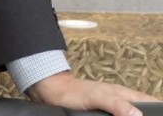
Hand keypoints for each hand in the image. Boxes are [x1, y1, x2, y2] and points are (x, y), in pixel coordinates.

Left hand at [28, 71, 159, 115]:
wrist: (53, 92)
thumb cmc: (73, 92)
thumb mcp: (95, 97)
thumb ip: (115, 104)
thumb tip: (137, 115)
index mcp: (123, 95)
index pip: (150, 102)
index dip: (158, 111)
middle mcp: (121, 102)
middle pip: (143, 112)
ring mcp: (113, 109)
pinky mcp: (104, 115)